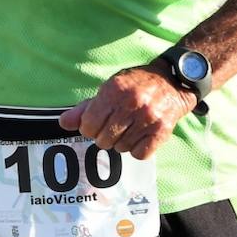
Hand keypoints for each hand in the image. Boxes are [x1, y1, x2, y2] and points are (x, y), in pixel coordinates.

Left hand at [58, 64, 194, 159]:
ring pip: (120, 149)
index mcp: (113, 91)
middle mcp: (131, 104)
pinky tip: (140, 136)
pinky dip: (137, 149)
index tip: (97, 123)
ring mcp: (148, 118)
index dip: (89, 128)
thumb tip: (63, 123)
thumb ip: (85, 108)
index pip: (88, 126)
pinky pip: (139, 154)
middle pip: (103, 140)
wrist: (173, 82)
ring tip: (129, 128)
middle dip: (105, 136)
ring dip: (122, 142)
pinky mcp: (162, 131)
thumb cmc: (135, 85)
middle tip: (115, 126)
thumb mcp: (108, 89)